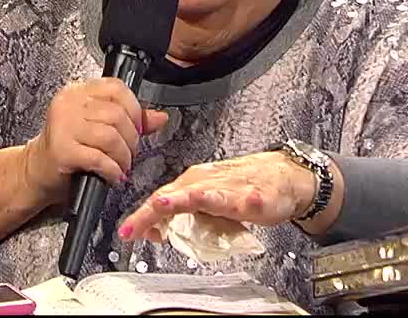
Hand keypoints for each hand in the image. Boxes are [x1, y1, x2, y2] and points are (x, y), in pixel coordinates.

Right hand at [21, 77, 168, 205]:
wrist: (36, 171)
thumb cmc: (68, 148)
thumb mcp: (97, 127)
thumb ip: (129, 120)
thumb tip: (161, 117)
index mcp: (78, 92)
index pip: (116, 88)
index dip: (134, 109)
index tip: (137, 128)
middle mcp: (68, 104)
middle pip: (117, 115)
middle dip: (131, 139)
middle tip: (129, 154)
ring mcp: (63, 126)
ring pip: (111, 136)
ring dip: (123, 157)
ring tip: (121, 166)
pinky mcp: (62, 150)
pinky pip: (99, 158)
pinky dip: (112, 170)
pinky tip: (113, 176)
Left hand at [116, 152, 316, 242]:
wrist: (280, 176)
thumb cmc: (240, 187)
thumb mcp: (205, 203)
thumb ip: (180, 217)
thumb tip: (153, 231)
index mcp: (193, 184)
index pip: (161, 199)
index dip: (142, 216)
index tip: (127, 231)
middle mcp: (208, 183)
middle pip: (177, 196)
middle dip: (157, 209)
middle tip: (138, 224)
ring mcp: (233, 189)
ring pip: (211, 193)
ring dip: (194, 197)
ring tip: (177, 201)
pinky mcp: (258, 196)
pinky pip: (252, 199)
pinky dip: (250, 200)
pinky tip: (250, 202)